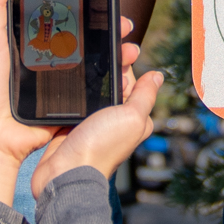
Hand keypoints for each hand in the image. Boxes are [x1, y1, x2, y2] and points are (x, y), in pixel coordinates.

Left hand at [0, 0, 154, 198]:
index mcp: (34, 46)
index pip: (68, 23)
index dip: (90, 13)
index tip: (108, 3)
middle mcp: (51, 64)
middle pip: (89, 45)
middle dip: (111, 35)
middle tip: (125, 27)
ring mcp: (63, 87)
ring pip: (97, 68)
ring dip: (117, 59)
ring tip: (129, 52)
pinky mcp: (71, 108)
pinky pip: (95, 96)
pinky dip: (112, 87)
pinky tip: (124, 78)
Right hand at [36, 65, 167, 186]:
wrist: (65, 172)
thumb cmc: (101, 148)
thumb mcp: (132, 117)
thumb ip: (146, 96)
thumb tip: (158, 75)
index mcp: (134, 117)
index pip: (133, 83)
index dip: (126, 66)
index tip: (119, 52)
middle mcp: (114, 120)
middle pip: (111, 85)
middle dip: (104, 69)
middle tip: (96, 55)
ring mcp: (92, 122)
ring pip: (91, 91)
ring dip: (85, 80)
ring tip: (79, 63)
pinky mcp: (71, 125)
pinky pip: (73, 102)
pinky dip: (70, 93)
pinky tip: (65, 81)